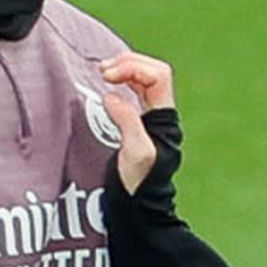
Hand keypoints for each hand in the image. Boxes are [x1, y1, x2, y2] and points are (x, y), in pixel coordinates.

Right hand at [99, 52, 175, 194]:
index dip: (133, 68)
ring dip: (124, 69)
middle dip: (128, 63)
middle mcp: (159, 112)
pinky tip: (105, 83)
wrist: (140, 203)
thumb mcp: (135, 152)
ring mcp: (148, 116)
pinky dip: (120, 81)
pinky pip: (133, 90)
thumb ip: (127, 122)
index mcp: (163, 116)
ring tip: (102, 73)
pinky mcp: (136, 122)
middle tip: (103, 71)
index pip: (158, 75)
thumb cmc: (140, 181)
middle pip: (152, 71)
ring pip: (143, 78)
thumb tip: (110, 96)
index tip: (107, 77)